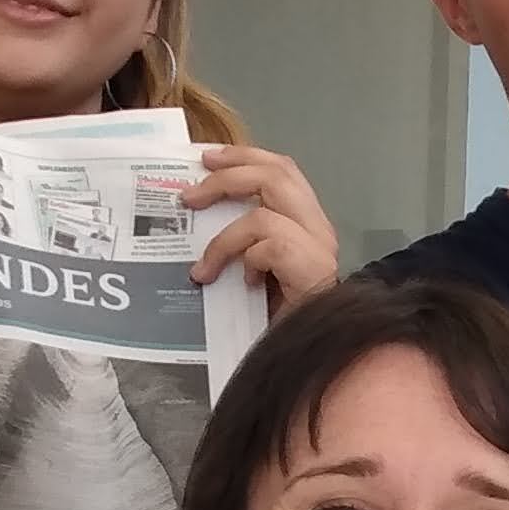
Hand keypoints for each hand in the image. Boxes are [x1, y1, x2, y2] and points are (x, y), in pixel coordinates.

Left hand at [190, 143, 338, 311]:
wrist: (313, 354)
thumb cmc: (283, 315)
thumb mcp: (257, 266)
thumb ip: (244, 237)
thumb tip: (195, 212)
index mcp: (307, 220)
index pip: (282, 168)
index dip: (244, 155)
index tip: (207, 157)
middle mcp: (319, 226)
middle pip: (276, 173)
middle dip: (227, 176)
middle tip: (189, 196)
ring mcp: (319, 246)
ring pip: (266, 209)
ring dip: (224, 236)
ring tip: (203, 266)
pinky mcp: (312, 267)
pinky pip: (267, 244)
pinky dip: (245, 261)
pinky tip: (244, 285)